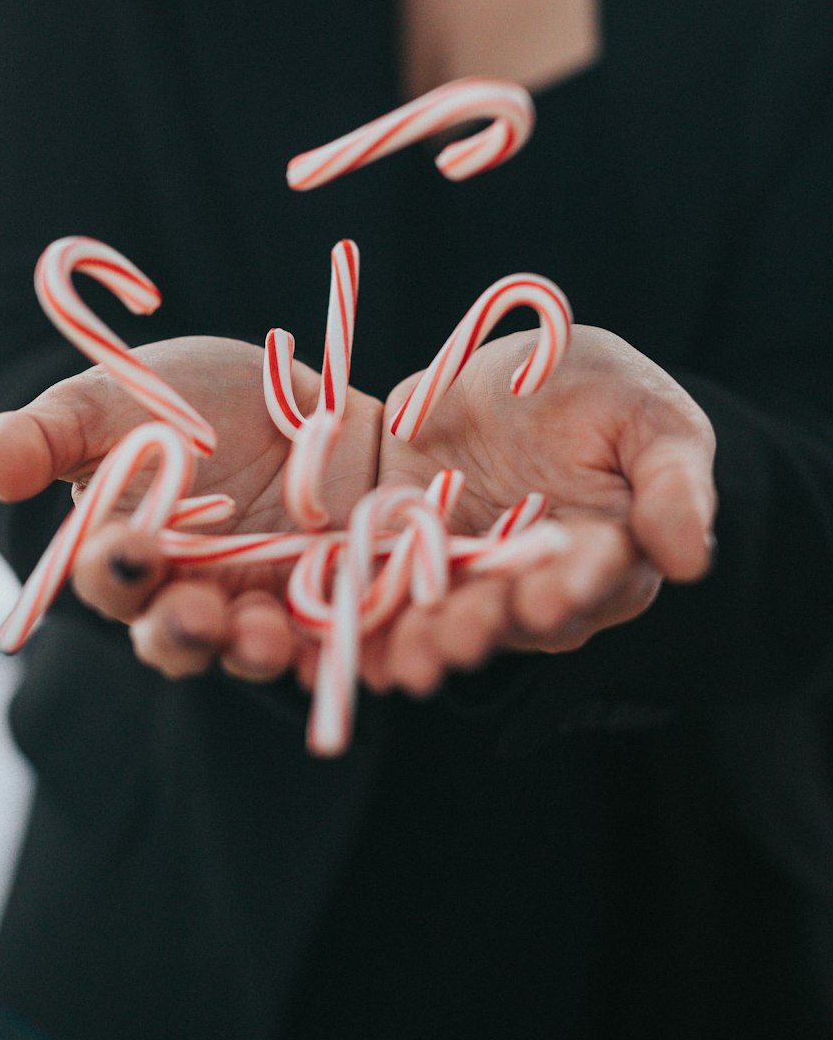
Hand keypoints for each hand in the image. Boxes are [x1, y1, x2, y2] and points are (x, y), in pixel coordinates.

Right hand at [0, 337, 380, 681]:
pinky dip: (354, 649)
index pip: (111, 577)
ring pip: (254, 647)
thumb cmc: (199, 397)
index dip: (114, 569)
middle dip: (181, 632)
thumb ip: (51, 432)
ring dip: (258, 649)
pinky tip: (372, 651)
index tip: (129, 547)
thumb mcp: (122, 396)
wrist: (310, 398)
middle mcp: (196, 593)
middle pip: (177, 636)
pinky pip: (342, 638)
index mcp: (134, 551)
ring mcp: (267, 604)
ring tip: (268, 636)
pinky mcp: (338, 602)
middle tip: (194, 615)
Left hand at [365, 326, 716, 694]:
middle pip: (513, 611)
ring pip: (450, 615)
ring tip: (401, 661)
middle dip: (483, 627)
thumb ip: (672, 482)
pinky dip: (369, 621)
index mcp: (608, 550)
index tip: (548, 598)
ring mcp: (475, 578)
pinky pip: (391, 595)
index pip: (595, 574)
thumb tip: (691, 559)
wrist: (509, 378)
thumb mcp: (646, 414)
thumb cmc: (597, 390)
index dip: (571, 587)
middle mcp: (541, 581)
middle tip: (456, 640)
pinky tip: (349, 647)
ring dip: (424, 641)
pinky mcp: (413, 562)